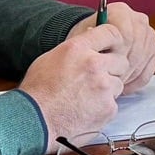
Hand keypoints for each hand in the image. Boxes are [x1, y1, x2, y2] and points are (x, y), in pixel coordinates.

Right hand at [20, 23, 126, 141]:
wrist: (34, 121)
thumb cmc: (37, 91)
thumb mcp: (50, 58)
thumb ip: (75, 49)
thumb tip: (90, 36)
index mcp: (78, 49)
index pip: (110, 33)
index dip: (113, 40)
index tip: (112, 47)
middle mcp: (94, 64)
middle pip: (121, 61)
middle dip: (112, 69)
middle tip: (96, 79)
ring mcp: (103, 87)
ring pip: (118, 84)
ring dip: (107, 90)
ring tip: (85, 98)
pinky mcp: (108, 108)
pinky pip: (113, 104)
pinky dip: (103, 108)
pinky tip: (86, 111)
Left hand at [71, 2, 154, 94]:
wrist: (95, 44)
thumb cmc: (86, 42)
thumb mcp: (82, 39)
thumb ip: (89, 38)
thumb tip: (92, 35)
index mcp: (120, 11)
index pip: (126, 36)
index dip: (115, 55)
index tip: (103, 68)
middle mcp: (138, 19)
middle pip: (136, 49)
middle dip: (122, 68)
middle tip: (108, 80)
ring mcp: (149, 35)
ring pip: (143, 61)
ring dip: (128, 76)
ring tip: (113, 84)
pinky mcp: (154, 50)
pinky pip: (149, 70)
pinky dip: (135, 81)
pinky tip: (122, 86)